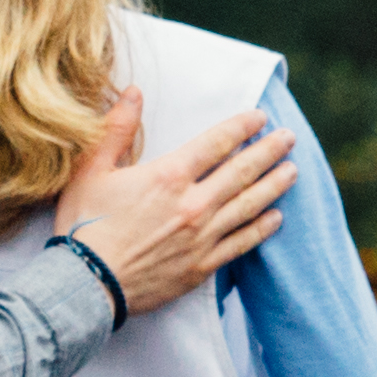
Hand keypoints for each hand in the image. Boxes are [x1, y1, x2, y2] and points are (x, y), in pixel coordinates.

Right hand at [52, 90, 289, 313]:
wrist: (85, 284)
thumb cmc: (82, 225)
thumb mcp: (90, 169)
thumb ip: (116, 129)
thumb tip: (134, 92)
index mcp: (168, 176)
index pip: (216, 142)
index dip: (241, 126)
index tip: (260, 116)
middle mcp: (193, 204)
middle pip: (242, 171)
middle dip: (269, 151)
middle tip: (289, 138)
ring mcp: (201, 237)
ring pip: (249, 205)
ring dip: (274, 185)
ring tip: (293, 171)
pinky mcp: (202, 266)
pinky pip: (241, 244)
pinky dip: (262, 229)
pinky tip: (277, 218)